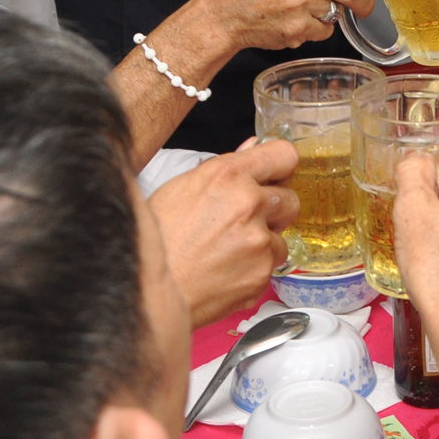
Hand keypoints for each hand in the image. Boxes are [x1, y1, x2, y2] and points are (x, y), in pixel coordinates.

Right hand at [149, 140, 298, 326]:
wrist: (147, 291)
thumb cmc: (155, 240)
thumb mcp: (180, 189)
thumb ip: (225, 168)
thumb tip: (253, 147)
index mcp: (227, 175)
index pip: (284, 154)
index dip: (281, 167)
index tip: (276, 177)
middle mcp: (248, 203)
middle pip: (290, 198)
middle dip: (273, 210)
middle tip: (245, 222)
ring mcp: (258, 240)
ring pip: (280, 236)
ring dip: (263, 244)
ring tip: (227, 251)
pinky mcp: (261, 272)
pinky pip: (270, 265)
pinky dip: (254, 269)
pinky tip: (226, 270)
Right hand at [198, 0, 374, 52]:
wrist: (220, 15)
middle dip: (364, 1)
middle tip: (364, 6)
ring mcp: (297, 3)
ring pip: (337, 12)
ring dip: (330, 14)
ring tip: (305, 10)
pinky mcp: (296, 28)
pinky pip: (324, 31)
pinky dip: (316, 30)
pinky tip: (295, 22)